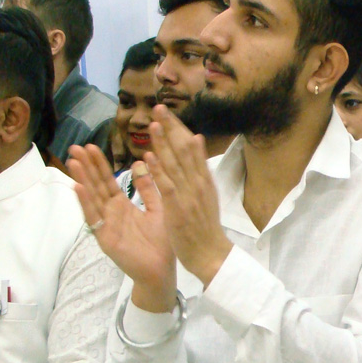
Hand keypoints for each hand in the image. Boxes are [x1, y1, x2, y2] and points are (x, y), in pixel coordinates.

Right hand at [68, 144, 176, 311]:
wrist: (162, 270)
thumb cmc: (161, 242)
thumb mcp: (157, 208)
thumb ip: (149, 188)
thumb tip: (141, 163)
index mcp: (122, 207)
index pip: (107, 181)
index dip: (99, 165)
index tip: (90, 146)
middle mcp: (110, 214)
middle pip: (96, 186)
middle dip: (86, 167)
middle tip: (75, 146)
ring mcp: (106, 226)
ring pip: (92, 198)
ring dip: (82, 180)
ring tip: (73, 161)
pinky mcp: (105, 238)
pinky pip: (94, 218)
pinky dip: (86, 203)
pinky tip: (78, 187)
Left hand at [146, 106, 232, 286]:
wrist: (212, 254)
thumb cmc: (205, 230)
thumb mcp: (205, 198)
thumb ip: (198, 174)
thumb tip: (195, 147)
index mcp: (204, 180)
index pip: (191, 148)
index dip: (178, 129)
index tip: (168, 113)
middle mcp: (199, 183)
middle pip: (184, 150)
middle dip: (172, 128)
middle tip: (160, 107)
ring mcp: (189, 195)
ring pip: (175, 164)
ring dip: (164, 143)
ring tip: (155, 124)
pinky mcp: (179, 208)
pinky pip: (167, 186)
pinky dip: (158, 170)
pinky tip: (149, 157)